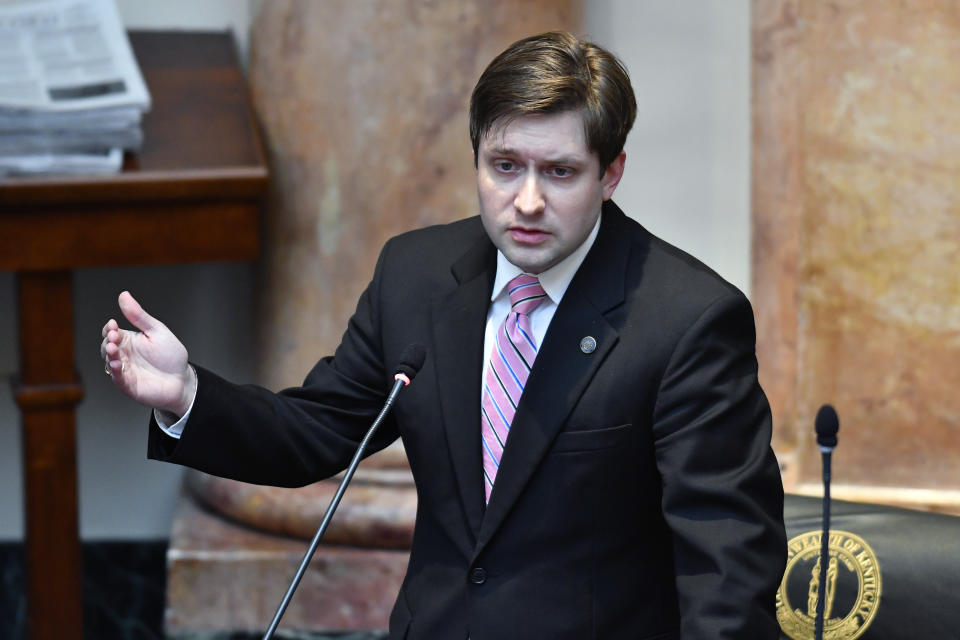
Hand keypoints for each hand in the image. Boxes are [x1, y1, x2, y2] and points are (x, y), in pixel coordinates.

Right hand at [100, 291, 196, 416]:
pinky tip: (117, 363)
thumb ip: (139, 316)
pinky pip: (117, 378)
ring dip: (109, 354)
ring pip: (109, 361)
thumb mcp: (156, 331)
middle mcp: (124, 355)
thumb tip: (124, 295)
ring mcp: (125, 370)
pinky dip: (115, 371)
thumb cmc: (170, 355)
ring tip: (113, 348)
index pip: (111, 332)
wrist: (183, 379)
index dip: (109, 328)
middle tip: (114, 336)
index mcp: (129, 340)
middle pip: (106, 346)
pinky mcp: (128, 384)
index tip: (113, 324)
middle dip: (108, 340)